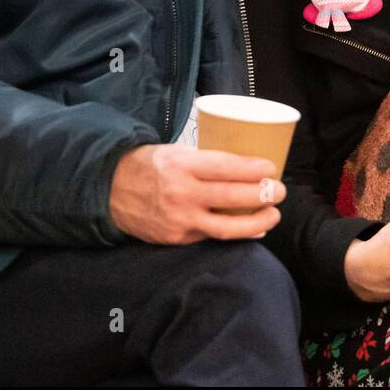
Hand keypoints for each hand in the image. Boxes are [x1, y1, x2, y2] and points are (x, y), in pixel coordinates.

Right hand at [109, 145, 284, 244]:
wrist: (109, 191)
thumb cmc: (147, 166)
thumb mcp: (172, 151)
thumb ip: (202, 159)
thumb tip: (240, 164)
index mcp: (180, 165)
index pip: (225, 167)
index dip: (252, 169)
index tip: (270, 167)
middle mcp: (181, 193)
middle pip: (231, 195)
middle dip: (262, 194)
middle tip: (280, 190)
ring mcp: (179, 219)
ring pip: (226, 226)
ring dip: (256, 221)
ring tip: (274, 214)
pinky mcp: (177, 238)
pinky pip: (212, 237)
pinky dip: (236, 233)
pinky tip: (253, 229)